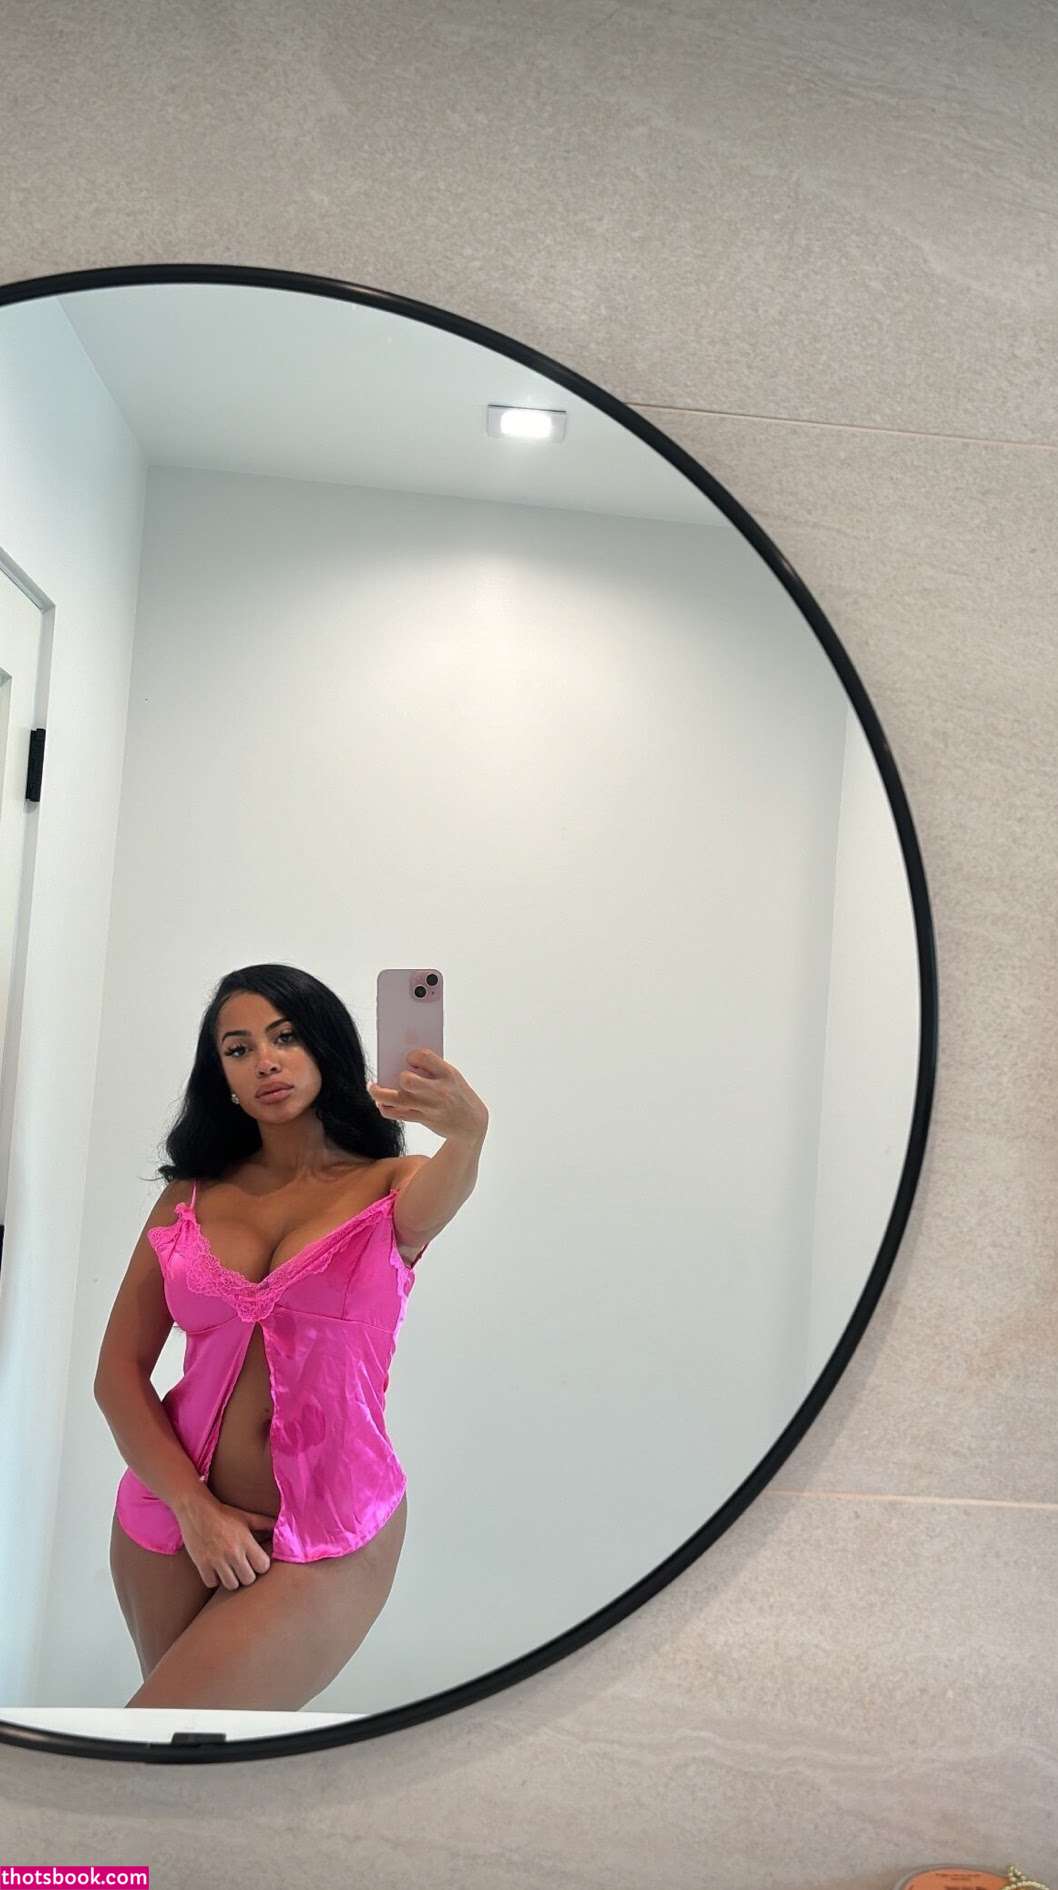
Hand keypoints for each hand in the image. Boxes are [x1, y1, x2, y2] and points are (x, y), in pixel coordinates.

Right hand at [176, 1492, 277, 1589]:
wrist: (196, 1509)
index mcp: (246, 1541)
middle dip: (247, 1575)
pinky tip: (215, 1570)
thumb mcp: (246, 1516)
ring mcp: (216, 1560)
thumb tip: (280, 1526)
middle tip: (242, 1568)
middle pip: (248, 1579)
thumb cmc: (223, 1513)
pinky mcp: (202, 1564)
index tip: (256, 1561)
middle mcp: (232, 1552)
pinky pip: (212, 1584)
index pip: (263, 1566)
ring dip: (231, 1579)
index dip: (261, 1565)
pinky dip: (214, 1579)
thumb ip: (264, 1523)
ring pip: (231, 1585)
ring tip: (230, 1570)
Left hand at [367, 1048, 488, 1141]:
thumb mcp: (452, 1077)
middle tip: (389, 1073)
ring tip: (373, 1087)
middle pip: (407, 1081)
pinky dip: (386, 1108)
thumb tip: (402, 1061)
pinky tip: (381, 1103)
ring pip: (397, 1100)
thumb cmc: (457, 1094)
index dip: (411, 1055)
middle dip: (397, 1076)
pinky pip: (398, 1114)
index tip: (408, 1057)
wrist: (472, 1124)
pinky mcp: (423, 1119)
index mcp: (447, 1074)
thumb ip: (432, 1068)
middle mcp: (438, 1091)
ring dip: (379, 1093)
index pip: (423, 1056)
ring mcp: (430, 1107)